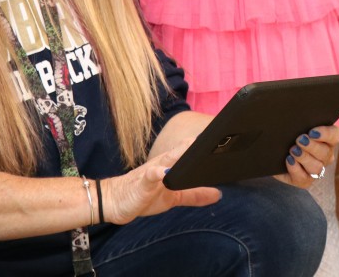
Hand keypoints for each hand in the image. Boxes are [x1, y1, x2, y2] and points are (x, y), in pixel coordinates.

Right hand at [103, 141, 221, 224]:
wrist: (114, 201)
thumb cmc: (143, 195)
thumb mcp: (173, 197)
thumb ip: (195, 195)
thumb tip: (219, 194)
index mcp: (172, 165)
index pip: (191, 151)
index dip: (206, 145)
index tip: (225, 139)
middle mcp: (163, 164)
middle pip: (182, 150)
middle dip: (197, 144)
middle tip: (215, 137)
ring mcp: (152, 172)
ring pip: (167, 159)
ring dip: (179, 154)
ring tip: (192, 147)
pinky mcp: (141, 184)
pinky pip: (149, 177)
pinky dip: (156, 174)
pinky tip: (162, 173)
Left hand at [279, 125, 337, 188]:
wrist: (275, 152)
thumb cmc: (288, 133)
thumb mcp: (294, 125)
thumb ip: (298, 120)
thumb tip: (295, 111)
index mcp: (327, 139)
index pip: (334, 135)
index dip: (325, 134)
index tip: (312, 132)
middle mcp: (325, 155)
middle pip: (325, 152)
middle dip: (312, 147)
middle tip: (299, 140)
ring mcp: (316, 169)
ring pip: (317, 168)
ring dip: (304, 158)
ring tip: (293, 150)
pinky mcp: (304, 180)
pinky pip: (304, 178)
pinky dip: (295, 169)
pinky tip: (289, 160)